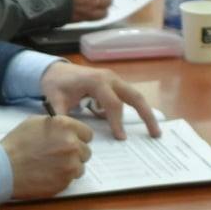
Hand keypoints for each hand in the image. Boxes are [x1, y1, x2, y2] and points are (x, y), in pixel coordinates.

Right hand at [0, 114, 92, 199]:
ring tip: (52, 166)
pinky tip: (48, 174)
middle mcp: (71, 144)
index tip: (73, 142)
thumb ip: (56, 124)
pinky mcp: (65, 181)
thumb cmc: (16, 145)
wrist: (4, 168)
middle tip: (59, 156)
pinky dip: (62, 178)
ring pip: (80, 167)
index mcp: (65, 126)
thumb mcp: (34, 122)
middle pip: (86, 152)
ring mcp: (70, 165)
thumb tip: (66, 128)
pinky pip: (71, 179)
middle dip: (75, 154)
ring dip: (70, 167)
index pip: (88, 134)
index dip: (79, 138)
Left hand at [39, 63, 161, 139]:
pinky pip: (129, 98)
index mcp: (96, 81)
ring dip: (146, 113)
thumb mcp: (54, 100)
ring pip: (135, 97)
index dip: (117, 122)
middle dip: (146, 115)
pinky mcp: (115, 85)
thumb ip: (61, 116)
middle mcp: (110, 78)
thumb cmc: (56, 85)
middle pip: (134, 97)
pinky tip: (139, 126)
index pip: (112, 104)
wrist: (55, 70)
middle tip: (155, 134)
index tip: (120, 139)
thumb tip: (68, 135)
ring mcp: (115, 80)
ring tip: (154, 132)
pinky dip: (135, 111)